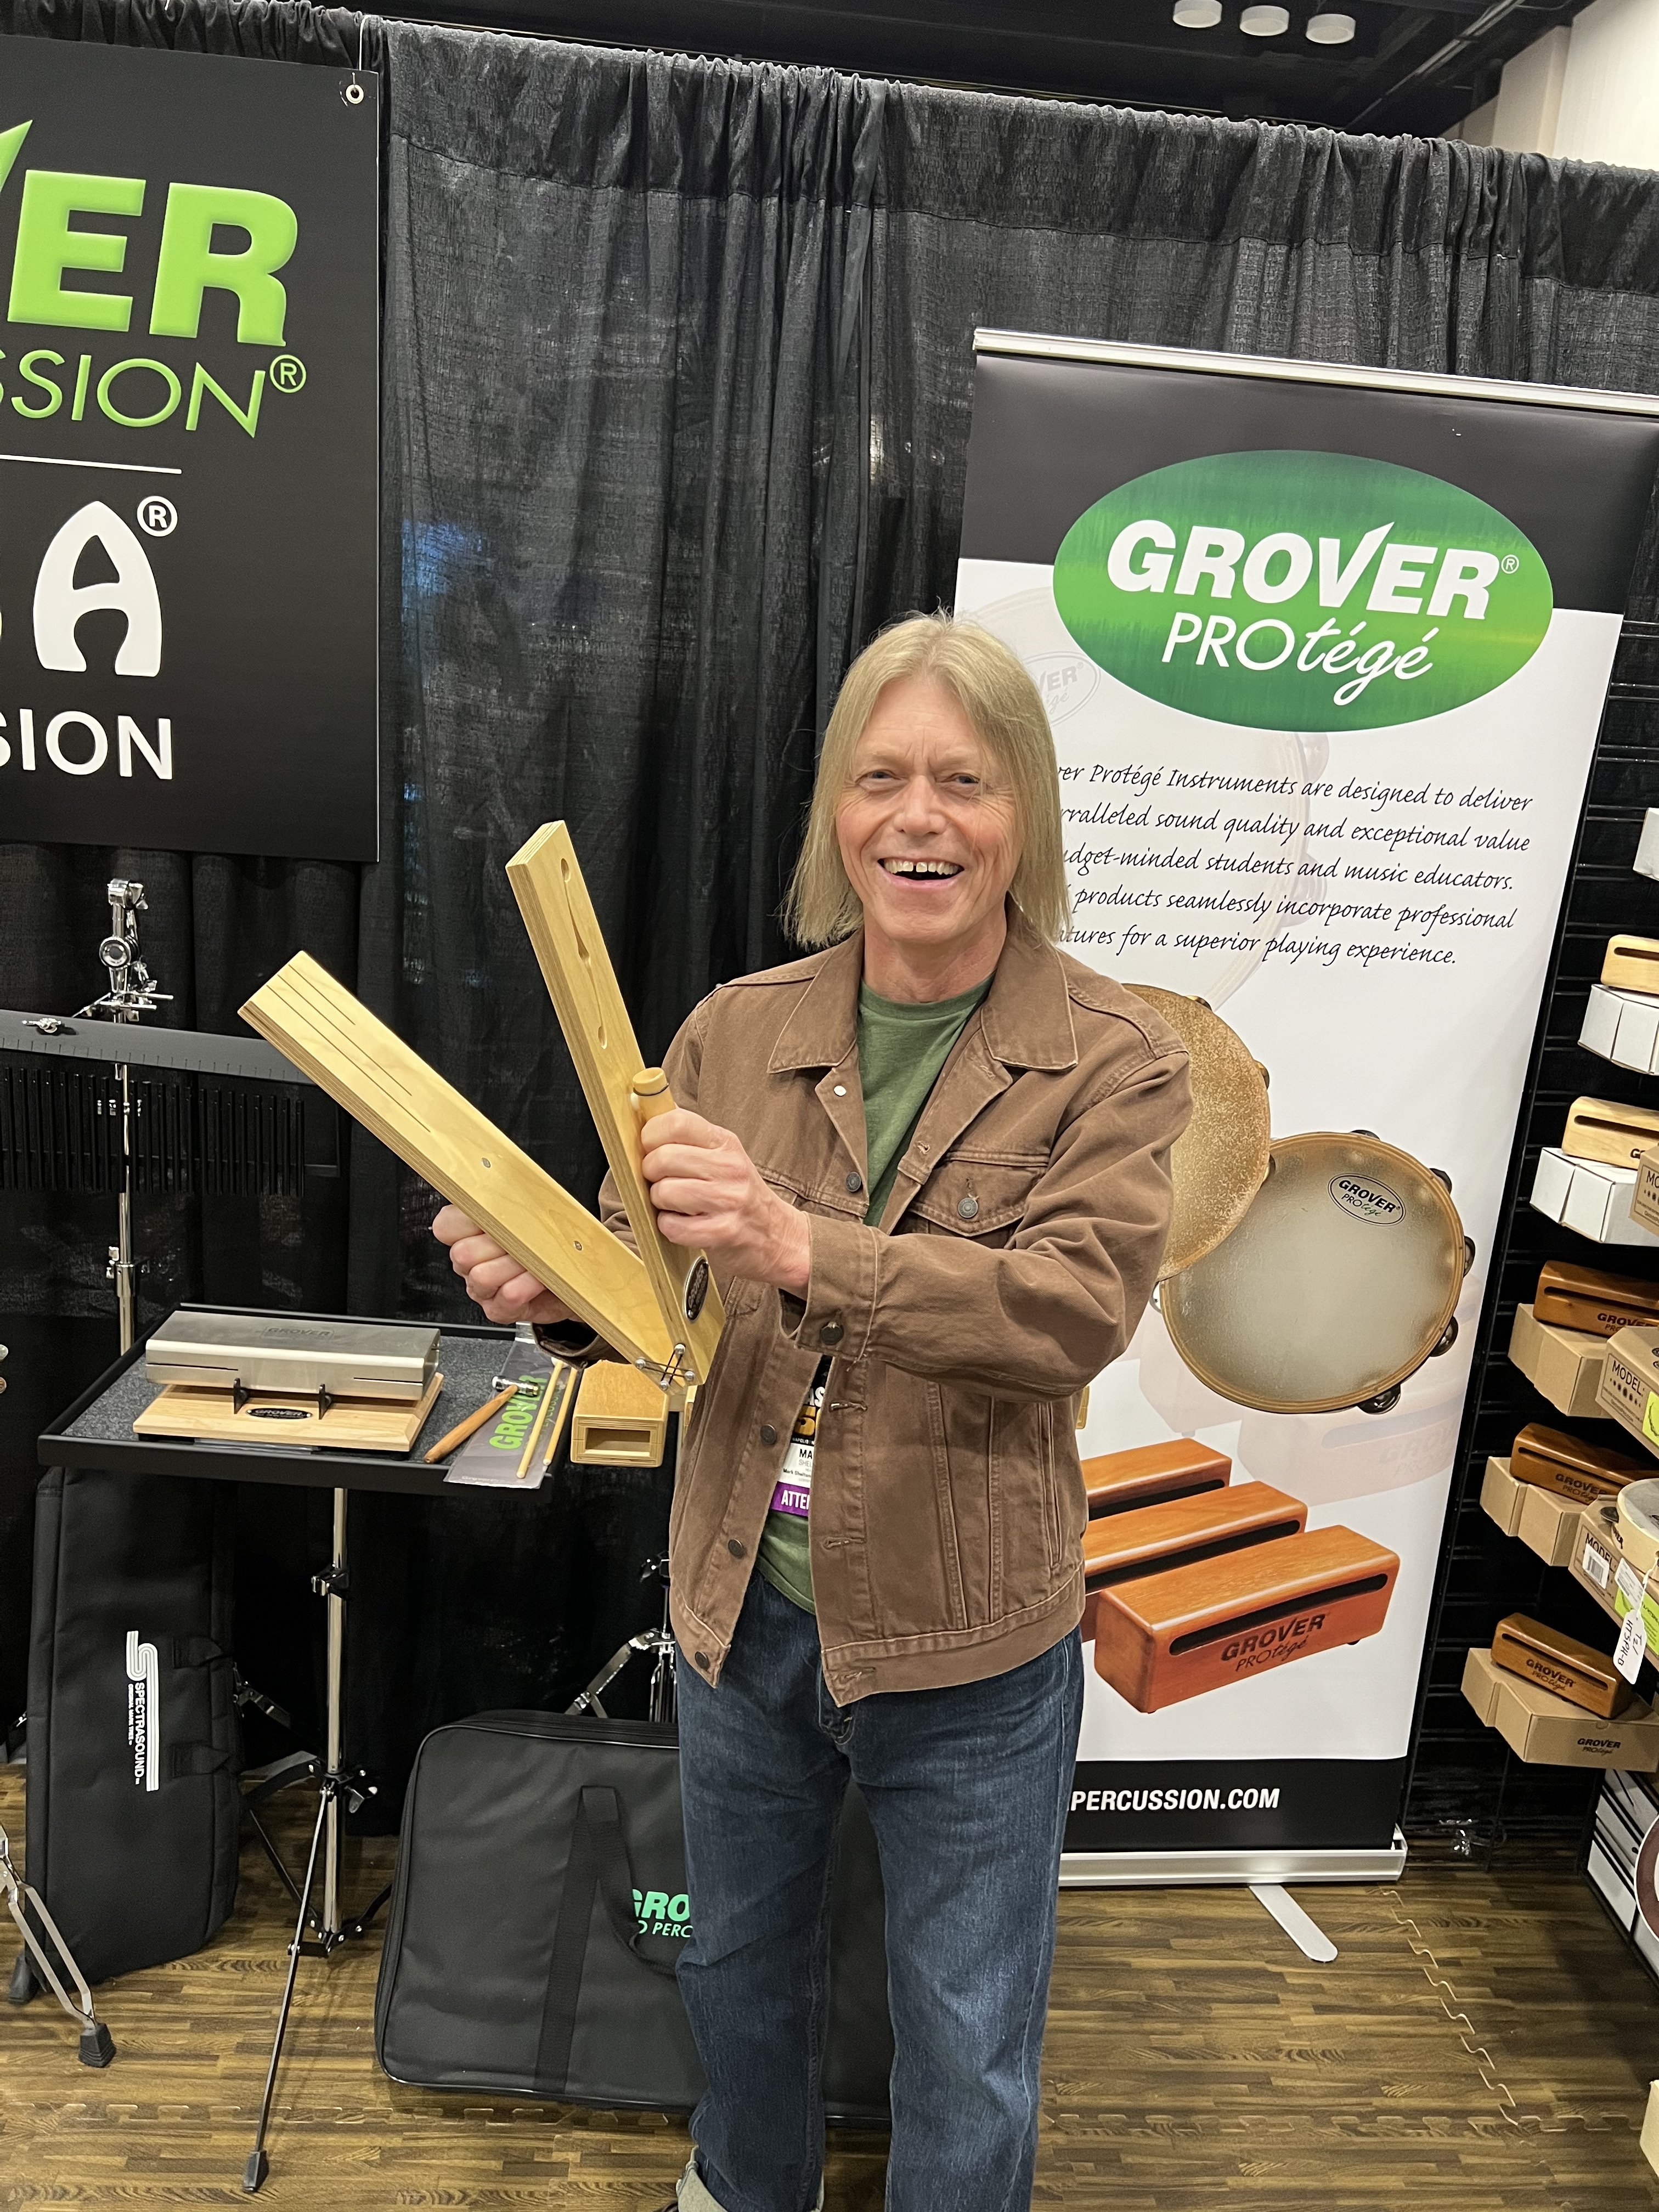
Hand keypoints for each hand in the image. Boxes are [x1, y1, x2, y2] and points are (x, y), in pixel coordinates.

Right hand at [432, 1203, 573, 1326]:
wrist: (573, 1277)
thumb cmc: (550, 1243)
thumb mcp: (533, 1214)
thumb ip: (513, 1201)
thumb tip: (512, 1186)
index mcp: (469, 1233)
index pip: (447, 1224)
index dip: (468, 1219)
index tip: (495, 1214)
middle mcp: (470, 1263)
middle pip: (462, 1252)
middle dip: (500, 1242)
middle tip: (526, 1239)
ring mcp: (482, 1288)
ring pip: (481, 1276)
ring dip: (515, 1265)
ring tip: (537, 1260)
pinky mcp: (499, 1310)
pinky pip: (506, 1297)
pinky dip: (527, 1285)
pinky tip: (540, 1279)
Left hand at [640, 1110, 810, 1292]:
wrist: (777, 1237)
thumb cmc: (738, 1195)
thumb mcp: (722, 1157)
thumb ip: (688, 1139)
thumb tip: (644, 1114)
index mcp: (725, 1143)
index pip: (676, 1122)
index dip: (651, 1136)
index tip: (650, 1149)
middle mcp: (730, 1167)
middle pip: (663, 1158)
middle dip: (650, 1173)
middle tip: (661, 1181)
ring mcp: (729, 1200)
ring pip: (664, 1192)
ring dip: (659, 1203)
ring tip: (675, 1205)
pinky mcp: (723, 1232)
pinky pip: (672, 1226)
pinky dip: (669, 1228)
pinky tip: (683, 1224)